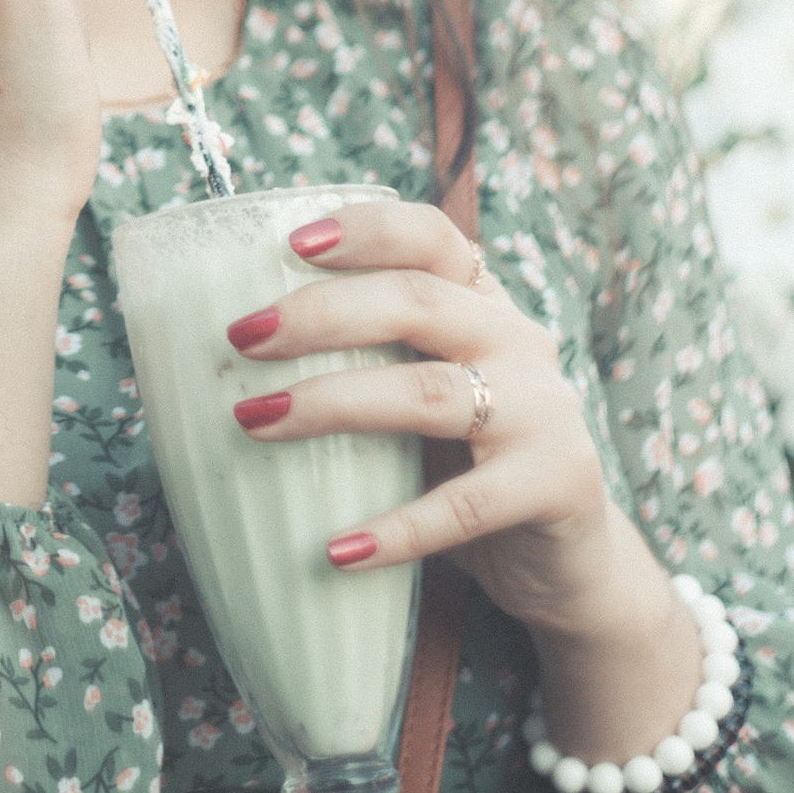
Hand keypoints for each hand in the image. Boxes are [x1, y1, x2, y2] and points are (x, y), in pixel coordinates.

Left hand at [221, 192, 701, 762]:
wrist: (570, 562)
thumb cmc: (466, 468)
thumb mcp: (425, 398)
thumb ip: (367, 364)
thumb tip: (223, 361)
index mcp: (483, 306)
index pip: (432, 238)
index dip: (365, 230)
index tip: (291, 242)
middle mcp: (520, 341)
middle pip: (417, 303)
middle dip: (320, 314)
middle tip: (242, 338)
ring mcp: (543, 412)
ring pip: (430, 393)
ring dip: (333, 404)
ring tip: (255, 422)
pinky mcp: (556, 484)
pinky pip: (465, 505)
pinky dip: (397, 528)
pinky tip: (338, 549)